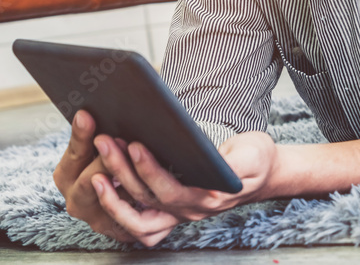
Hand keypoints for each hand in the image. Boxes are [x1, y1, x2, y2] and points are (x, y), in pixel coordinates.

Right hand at [52, 110, 136, 242]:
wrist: (132, 199)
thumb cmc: (110, 163)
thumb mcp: (98, 147)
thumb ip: (95, 133)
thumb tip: (93, 109)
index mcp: (66, 176)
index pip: (73, 156)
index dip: (81, 137)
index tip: (87, 115)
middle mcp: (77, 203)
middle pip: (87, 183)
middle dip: (103, 159)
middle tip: (113, 139)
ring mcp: (100, 220)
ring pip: (113, 202)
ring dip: (124, 174)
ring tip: (134, 149)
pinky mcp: (124, 232)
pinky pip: (136, 221)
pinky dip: (144, 197)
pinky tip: (155, 178)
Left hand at [91, 130, 277, 246]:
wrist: (262, 173)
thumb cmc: (256, 160)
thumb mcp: (253, 154)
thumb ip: (236, 164)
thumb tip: (214, 165)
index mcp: (208, 199)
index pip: (171, 191)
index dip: (150, 171)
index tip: (136, 145)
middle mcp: (188, 211)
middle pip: (146, 198)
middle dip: (121, 170)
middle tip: (105, 141)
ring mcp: (176, 212)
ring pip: (135, 213)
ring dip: (112, 190)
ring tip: (97, 160)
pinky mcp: (168, 206)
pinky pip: (137, 218)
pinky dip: (116, 205)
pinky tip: (102, 179)